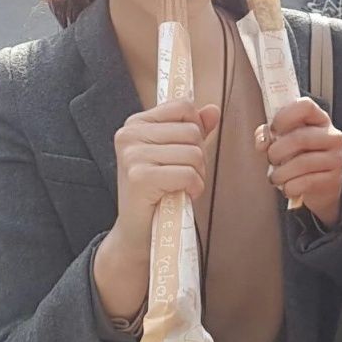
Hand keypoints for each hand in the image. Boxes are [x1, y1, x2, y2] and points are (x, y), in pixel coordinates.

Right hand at [112, 100, 219, 260]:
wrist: (138, 234)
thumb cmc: (158, 193)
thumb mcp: (174, 155)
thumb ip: (193, 130)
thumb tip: (213, 110)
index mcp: (135, 123)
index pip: (182, 107)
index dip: (195, 129)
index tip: (185, 150)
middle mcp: (129, 134)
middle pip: (191, 131)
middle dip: (198, 156)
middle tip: (184, 175)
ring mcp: (132, 155)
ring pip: (193, 153)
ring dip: (197, 175)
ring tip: (181, 186)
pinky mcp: (140, 177)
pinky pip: (188, 173)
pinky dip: (194, 188)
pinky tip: (182, 195)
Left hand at [255, 98, 341, 227]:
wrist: (319, 183)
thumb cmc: (298, 154)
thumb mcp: (283, 138)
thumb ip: (268, 134)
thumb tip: (262, 141)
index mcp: (318, 118)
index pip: (306, 106)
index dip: (285, 116)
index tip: (273, 129)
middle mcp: (332, 135)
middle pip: (301, 138)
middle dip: (277, 150)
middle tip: (271, 158)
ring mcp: (336, 158)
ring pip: (303, 163)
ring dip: (281, 172)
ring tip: (274, 176)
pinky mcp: (334, 179)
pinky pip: (307, 182)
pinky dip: (290, 186)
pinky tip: (286, 186)